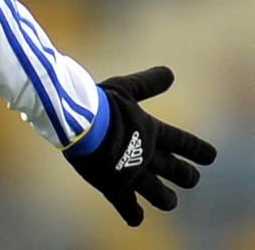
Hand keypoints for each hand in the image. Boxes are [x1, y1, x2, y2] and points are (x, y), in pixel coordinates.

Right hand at [65, 66, 215, 225]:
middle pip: (180, 173)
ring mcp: (134, 174)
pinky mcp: (115, 187)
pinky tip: (135, 218)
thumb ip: (147, 83)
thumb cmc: (99, 103)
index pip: (185, 143)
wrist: (79, 123)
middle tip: (189, 178)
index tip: (210, 157)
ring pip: (162, 197)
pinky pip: (129, 209)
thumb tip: (170, 72)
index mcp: (152, 132)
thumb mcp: (125, 88)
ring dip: (167, 200)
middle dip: (187, 176)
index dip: (199, 151)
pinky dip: (133, 215)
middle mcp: (148, 156)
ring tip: (168, 201)